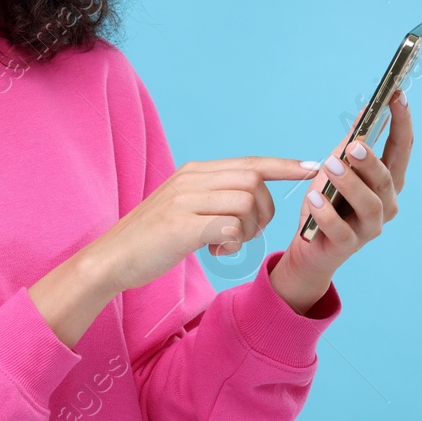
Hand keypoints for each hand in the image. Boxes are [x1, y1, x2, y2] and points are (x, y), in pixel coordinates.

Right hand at [93, 157, 320, 293]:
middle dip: (265, 211)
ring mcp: (184, 201)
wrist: (110, 258)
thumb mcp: (182, 208)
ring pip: (246, 203)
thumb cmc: (150, 239)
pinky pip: (230, 227)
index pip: (250, 162)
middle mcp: (191, 180)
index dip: (284, 166)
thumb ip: (213, 198)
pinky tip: (218, 253)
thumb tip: (249, 199)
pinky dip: (234, 243)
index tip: (311, 168)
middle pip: (254, 181)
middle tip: (248, 234)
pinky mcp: (181, 226)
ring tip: (229, 246)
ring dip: (249, 230)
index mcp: (194, 172)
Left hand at [272, 90, 413, 313]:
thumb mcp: (336, 167)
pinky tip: (315, 199)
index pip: (402, 149)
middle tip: (355, 145)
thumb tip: (366, 109)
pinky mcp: (348, 246)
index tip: (397, 96)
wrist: (310, 246)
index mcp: (387, 182)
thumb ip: (351, 143)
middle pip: (387, 179)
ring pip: (370, 204)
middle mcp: (386, 204)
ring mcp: (370, 227)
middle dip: (372, 160)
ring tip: (330, 167)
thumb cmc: (327, 203)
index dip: (402, 123)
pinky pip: (341, 231)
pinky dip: (328, 214)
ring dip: (351, 184)